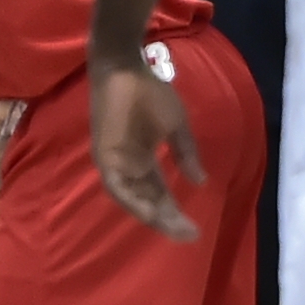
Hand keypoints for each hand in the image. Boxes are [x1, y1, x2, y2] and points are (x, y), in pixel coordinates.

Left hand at [88, 54, 204, 240]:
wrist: (125, 69)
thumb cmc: (149, 92)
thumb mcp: (176, 126)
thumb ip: (185, 153)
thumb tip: (200, 181)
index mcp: (143, 160)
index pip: (160, 194)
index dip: (175, 212)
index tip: (195, 229)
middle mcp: (128, 167)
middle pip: (148, 201)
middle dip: (167, 219)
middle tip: (188, 235)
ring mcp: (115, 162)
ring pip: (132, 198)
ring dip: (151, 214)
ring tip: (171, 229)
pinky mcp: (104, 155)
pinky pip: (116, 184)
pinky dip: (130, 199)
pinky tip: (147, 212)